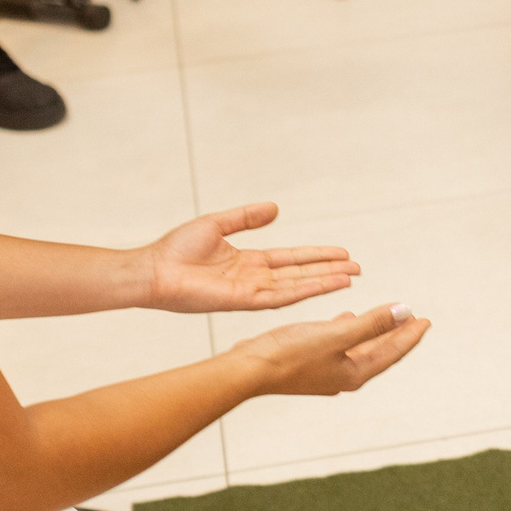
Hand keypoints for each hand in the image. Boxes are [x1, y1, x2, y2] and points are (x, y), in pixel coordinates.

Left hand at [135, 203, 359, 313]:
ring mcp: (251, 292)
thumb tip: (275, 208)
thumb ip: (246, 218)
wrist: (153, 270)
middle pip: (301, 274)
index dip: (317, 256)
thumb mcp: (216, 224)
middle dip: (329, 271)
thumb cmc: (176, 249)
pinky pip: (280, 296)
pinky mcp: (243, 301)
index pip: (292, 259)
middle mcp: (255, 279)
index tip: (343, 253)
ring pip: (297, 287)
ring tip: (351, 277)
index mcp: (249, 262)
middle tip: (358, 269)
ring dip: (324, 282)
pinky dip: (304, 291)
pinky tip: (324, 285)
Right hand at [234, 304, 429, 397]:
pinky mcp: (308, 362)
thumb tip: (405, 312)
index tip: (425, 320)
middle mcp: (342, 376)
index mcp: (354, 374)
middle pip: (379, 351)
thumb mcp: (336, 334)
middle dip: (396, 334)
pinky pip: (337, 344)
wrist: (247, 370)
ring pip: (358, 347)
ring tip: (384, 318)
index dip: (409, 335)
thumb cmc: (289, 355)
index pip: (392, 352)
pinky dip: (347, 330)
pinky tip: (344, 318)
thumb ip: (372, 323)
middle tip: (413, 319)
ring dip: (372, 331)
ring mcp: (325, 371)